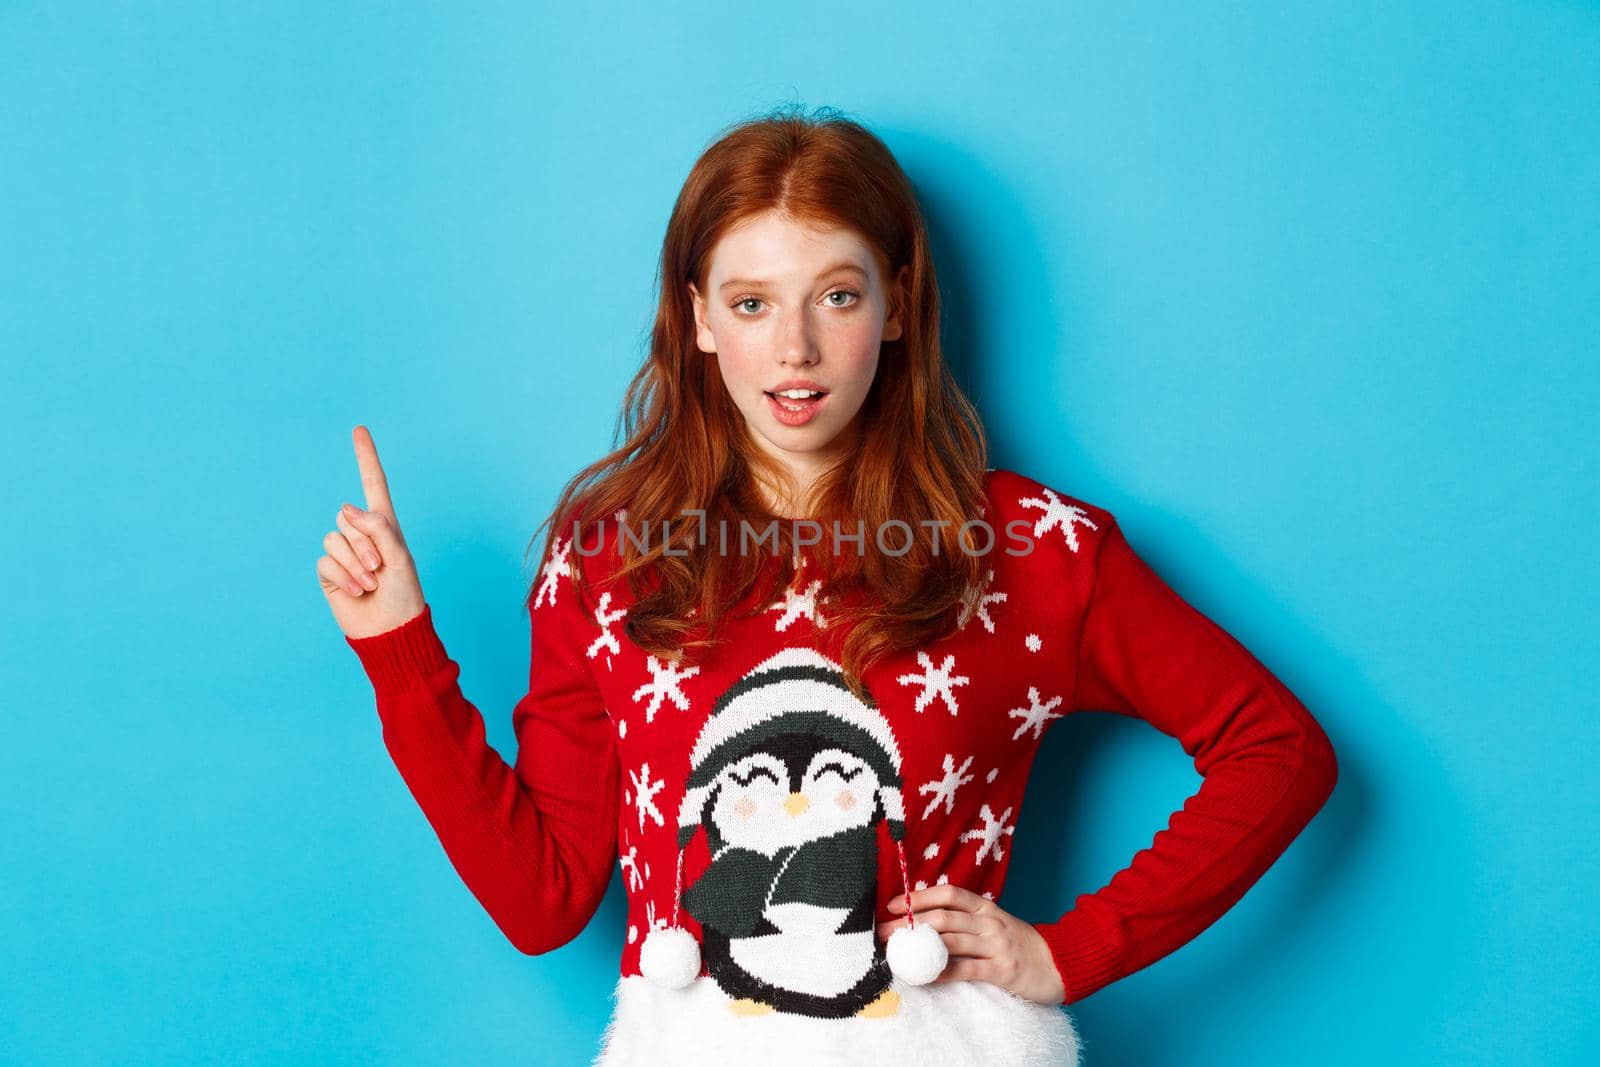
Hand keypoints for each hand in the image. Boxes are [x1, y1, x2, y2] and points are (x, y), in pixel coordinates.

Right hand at [316, 425, 426, 639]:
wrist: (390, 630)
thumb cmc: (404, 594)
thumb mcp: (399, 556)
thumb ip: (377, 527)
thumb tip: (346, 507)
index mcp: (385, 525)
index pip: (373, 484)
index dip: (366, 457)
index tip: (359, 429)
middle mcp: (362, 534)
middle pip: (348, 518)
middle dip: (365, 544)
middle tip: (381, 569)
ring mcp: (343, 553)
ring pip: (334, 539)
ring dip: (355, 564)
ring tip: (372, 583)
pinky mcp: (329, 572)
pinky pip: (325, 561)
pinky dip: (344, 577)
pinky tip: (358, 592)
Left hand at [876, 883, 1065, 1004]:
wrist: (1060, 963)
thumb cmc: (1020, 943)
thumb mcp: (995, 922)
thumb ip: (967, 919)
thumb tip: (926, 920)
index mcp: (986, 906)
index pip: (948, 894)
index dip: (919, 897)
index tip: (893, 905)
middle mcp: (989, 922)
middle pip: (943, 917)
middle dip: (909, 925)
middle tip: (884, 933)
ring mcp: (996, 945)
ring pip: (950, 942)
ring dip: (919, 948)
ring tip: (896, 954)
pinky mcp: (1002, 970)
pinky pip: (965, 970)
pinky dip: (941, 972)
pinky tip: (924, 975)